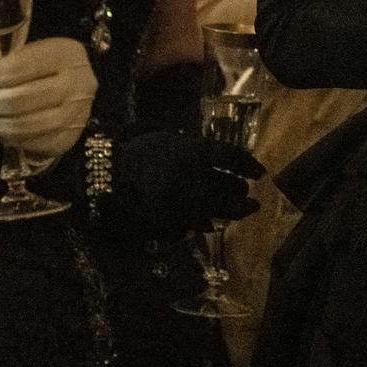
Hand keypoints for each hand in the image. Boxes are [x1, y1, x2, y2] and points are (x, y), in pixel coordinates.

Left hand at [0, 37, 96, 158]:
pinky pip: (30, 145)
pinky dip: (7, 139)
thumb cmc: (45, 67)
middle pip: (19, 99)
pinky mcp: (69, 139)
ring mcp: (76, 114)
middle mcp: (78, 83)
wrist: (77, 89)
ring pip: (23, 126)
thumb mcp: (26, 55)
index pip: (19, 66)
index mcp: (66, 54)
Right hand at [106, 130, 260, 241]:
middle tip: (248, 193)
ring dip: (234, 210)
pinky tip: (212, 223)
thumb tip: (218, 162)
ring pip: (217, 209)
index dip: (249, 165)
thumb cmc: (138, 153)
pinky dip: (207, 223)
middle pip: (229, 187)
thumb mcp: (169, 142)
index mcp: (193, 152)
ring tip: (245, 209)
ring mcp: (182, 202)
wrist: (106, 178)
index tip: (260, 172)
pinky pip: (196, 224)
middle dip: (240, 191)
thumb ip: (196, 150)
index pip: (231, 157)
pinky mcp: (171, 222)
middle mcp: (193, 177)